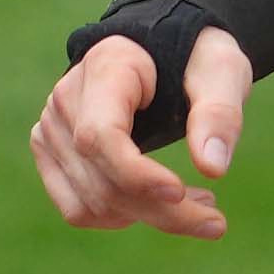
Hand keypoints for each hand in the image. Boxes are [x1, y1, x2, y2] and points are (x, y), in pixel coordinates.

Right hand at [29, 27, 252, 238]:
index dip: (136, 174)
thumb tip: (212, 168)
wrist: (163, 52)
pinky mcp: (52, 154)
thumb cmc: (195, 58)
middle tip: (216, 222)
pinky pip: (78, 208)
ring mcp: (51, 129)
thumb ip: (219, 114)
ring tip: (199, 208)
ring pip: (93, 202)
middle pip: (102, 179)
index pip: (101, 136)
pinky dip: (121, 218)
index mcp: (105, 68)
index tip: (180, 193)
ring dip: (150, 218)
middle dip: (163, 212)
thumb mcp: (222, 71)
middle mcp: (66, 100)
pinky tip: (158, 206)